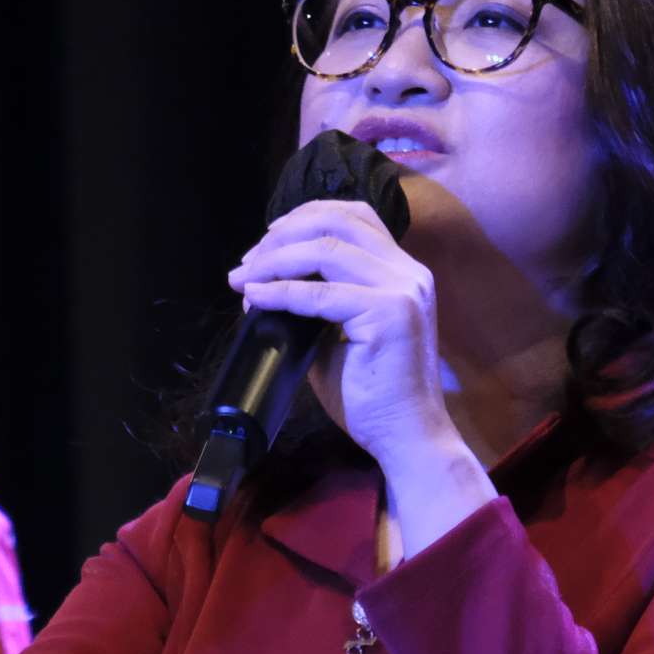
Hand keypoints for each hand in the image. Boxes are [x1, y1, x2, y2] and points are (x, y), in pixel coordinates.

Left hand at [227, 199, 457, 474]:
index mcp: (404, 272)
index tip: (268, 238)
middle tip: (247, 261)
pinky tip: (254, 297)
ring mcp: (403, 291)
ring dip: (275, 259)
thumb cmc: (374, 396)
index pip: (357, 216)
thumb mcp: (339, 337)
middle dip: (284, 234)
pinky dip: (281, 291)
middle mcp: (409, 272)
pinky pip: (321, 294)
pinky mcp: (389, 315)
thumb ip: (315, 306)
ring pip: (326, 250)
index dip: (307, 216)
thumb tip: (263, 288)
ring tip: (243, 277)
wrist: (407, 437)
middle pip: (339, 221)